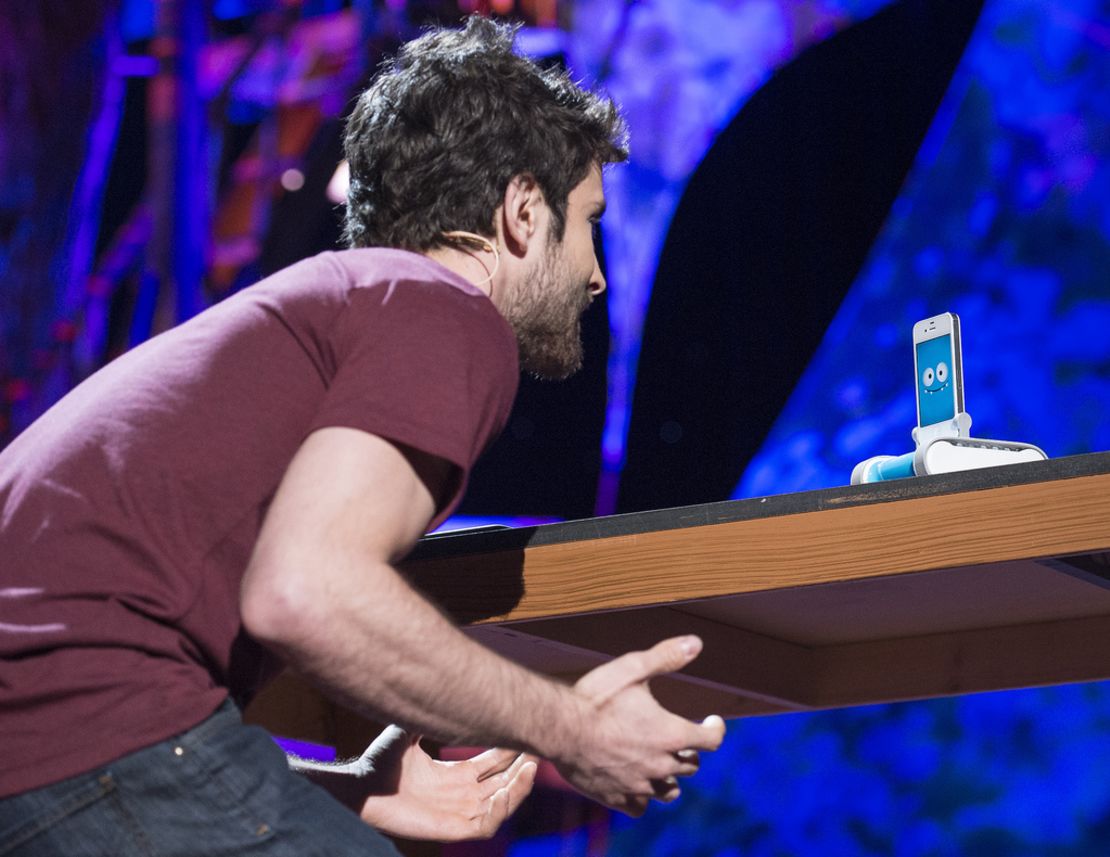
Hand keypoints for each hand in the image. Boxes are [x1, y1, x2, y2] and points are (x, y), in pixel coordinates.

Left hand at [314, 728, 536, 841]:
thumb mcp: (410, 729)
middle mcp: (458, 796)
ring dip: (518, 788)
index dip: (509, 752)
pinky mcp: (450, 829)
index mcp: (451, 776)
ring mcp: (456, 814)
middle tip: (537, 747)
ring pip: (501, 805)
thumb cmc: (378, 761)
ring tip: (529, 767)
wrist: (359, 784)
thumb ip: (429, 711)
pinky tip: (505, 790)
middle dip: (521, 768)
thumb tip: (442, 679)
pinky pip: (486, 825)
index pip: (491, 766)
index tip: (522, 733)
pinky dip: (500, 810)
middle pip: (502, 783)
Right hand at [557, 635, 725, 815]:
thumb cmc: (596, 697)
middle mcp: (660, 763)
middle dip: (688, 751)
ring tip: (660, 764)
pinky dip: (642, 797)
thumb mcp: (632, 668)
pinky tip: (634, 783)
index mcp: (670, 734)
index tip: (712, 721)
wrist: (559, 728)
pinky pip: (640, 807)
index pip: (711, 740)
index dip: (715, 729)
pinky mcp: (616, 797)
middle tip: (677, 739)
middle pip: (691, 765)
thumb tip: (696, 642)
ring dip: (670, 777)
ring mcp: (639, 784)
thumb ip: (666, 657)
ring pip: (669, 791)